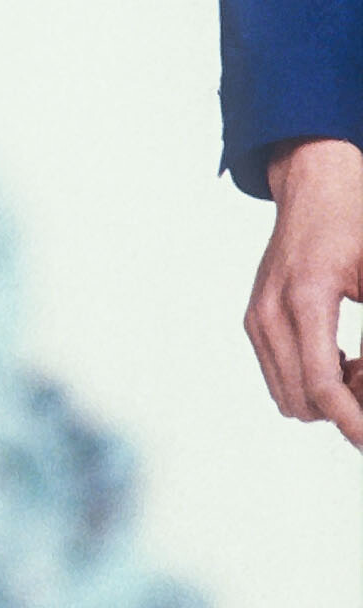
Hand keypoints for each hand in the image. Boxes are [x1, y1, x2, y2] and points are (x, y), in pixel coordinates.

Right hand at [246, 139, 362, 448]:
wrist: (315, 186)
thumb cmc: (354, 222)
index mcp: (305, 298)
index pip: (320, 385)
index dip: (349, 421)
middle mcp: (270, 313)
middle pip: (302, 400)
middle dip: (344, 406)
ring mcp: (257, 318)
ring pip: (288, 396)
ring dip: (326, 396)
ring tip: (357, 364)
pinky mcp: (255, 321)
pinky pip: (280, 376)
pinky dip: (311, 381)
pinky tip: (339, 356)